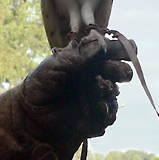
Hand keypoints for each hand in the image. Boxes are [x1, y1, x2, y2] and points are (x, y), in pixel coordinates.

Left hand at [20, 30, 133, 148]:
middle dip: (119, 70)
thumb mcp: (58, 64)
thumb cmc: (42, 83)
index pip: (114, 52)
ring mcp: (99, 97)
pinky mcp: (97, 118)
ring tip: (95, 88)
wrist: (31, 112)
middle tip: (107, 73)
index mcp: (89, 60)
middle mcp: (98, 77)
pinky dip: (105, 110)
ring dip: (108, 90)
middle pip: (122, 71)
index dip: (123, 50)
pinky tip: (96, 107)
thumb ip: (80, 54)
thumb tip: (102, 42)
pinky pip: (110, 114)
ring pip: (116, 92)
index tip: (127, 50)